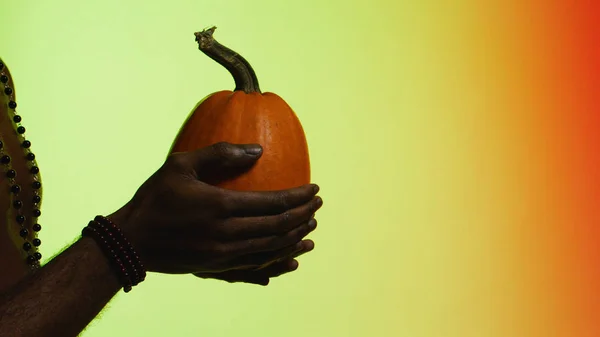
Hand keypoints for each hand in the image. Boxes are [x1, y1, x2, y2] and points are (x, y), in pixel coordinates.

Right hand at [109, 142, 321, 279]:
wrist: (131, 241)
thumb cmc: (154, 198)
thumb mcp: (181, 164)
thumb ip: (220, 153)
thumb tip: (259, 150)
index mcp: (221, 206)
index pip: (273, 202)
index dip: (299, 196)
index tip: (315, 189)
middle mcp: (227, 234)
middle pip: (278, 227)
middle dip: (304, 216)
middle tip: (318, 206)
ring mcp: (223, 255)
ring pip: (271, 249)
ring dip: (295, 239)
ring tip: (311, 230)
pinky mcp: (217, 269)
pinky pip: (255, 267)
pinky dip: (277, 263)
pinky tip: (290, 261)